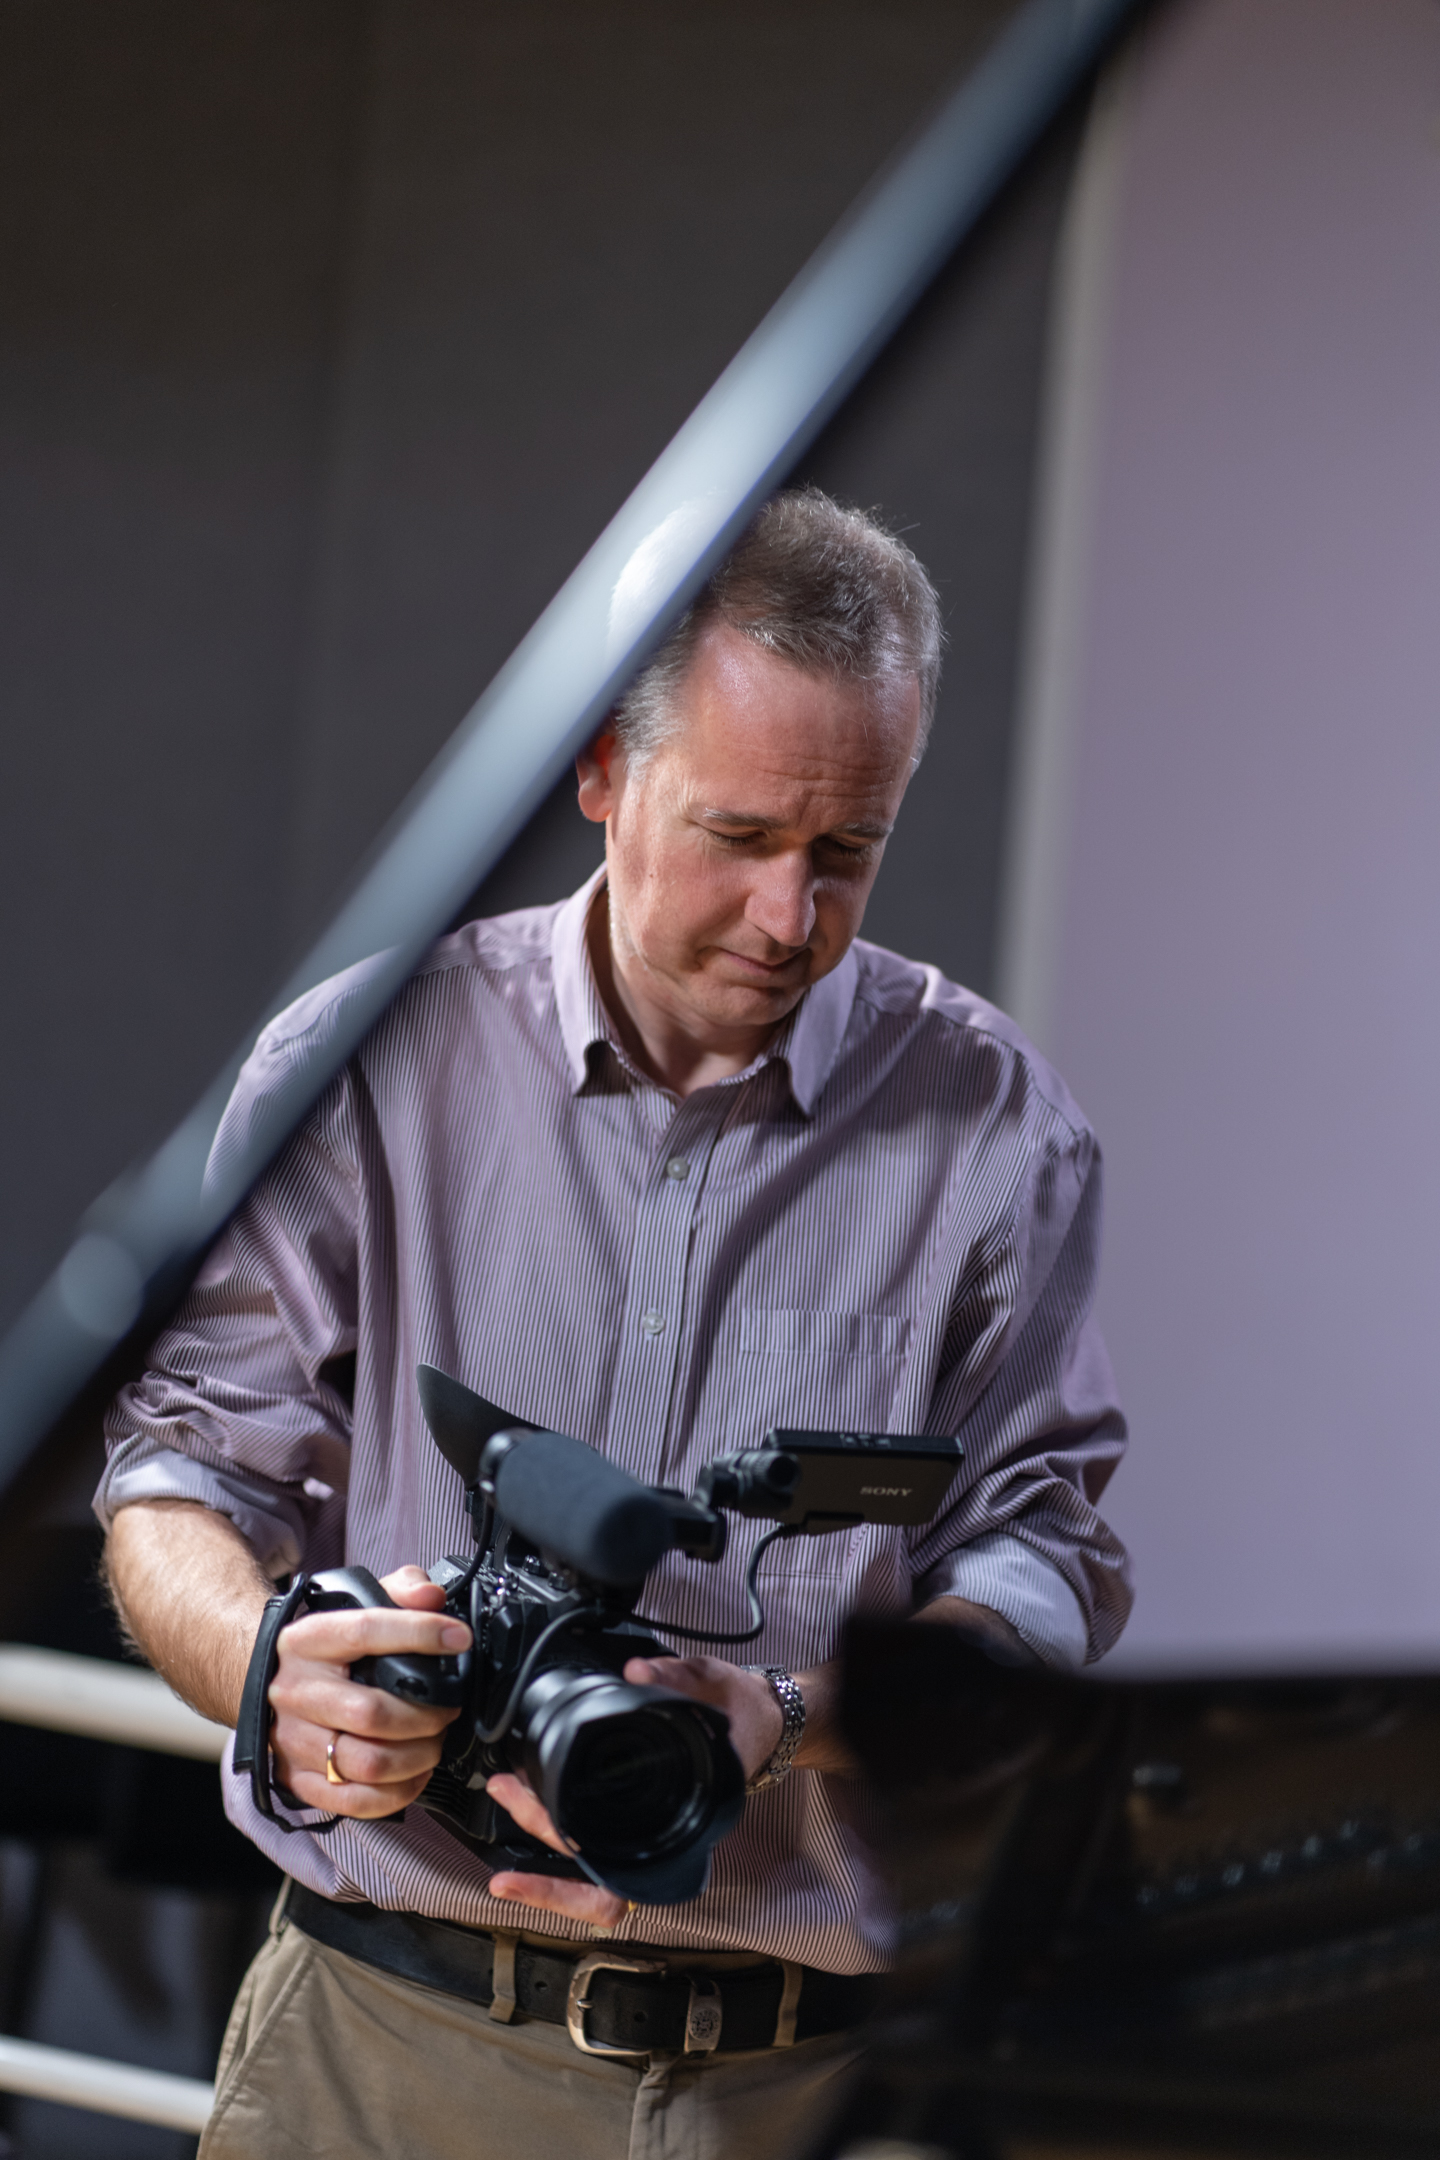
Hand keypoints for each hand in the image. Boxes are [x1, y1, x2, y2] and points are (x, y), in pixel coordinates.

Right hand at [269, 1565, 468, 1819]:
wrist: (260, 1679)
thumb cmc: (324, 1645)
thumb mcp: (356, 1602)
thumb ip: (400, 1590)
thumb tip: (431, 1597)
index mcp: (309, 1640)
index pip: (366, 1632)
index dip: (419, 1633)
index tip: (457, 1638)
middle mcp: (296, 1691)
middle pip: (371, 1714)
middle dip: (426, 1716)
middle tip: (448, 1709)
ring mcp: (294, 1740)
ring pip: (367, 1763)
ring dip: (417, 1757)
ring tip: (434, 1741)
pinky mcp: (297, 1778)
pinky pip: (354, 1800)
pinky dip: (397, 1792)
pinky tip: (415, 1773)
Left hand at [483, 1656, 781, 1926]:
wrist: (765, 1719)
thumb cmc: (743, 1713)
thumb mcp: (714, 1685)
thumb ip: (677, 1678)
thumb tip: (638, 1672)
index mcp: (684, 1825)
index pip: (615, 1883)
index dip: (559, 1888)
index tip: (511, 1880)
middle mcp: (665, 1842)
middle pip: (591, 1886)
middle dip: (538, 1869)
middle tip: (505, 1806)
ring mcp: (653, 1836)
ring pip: (592, 1879)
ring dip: (547, 1854)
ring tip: (510, 1800)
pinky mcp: (642, 1818)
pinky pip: (599, 1848)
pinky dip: (565, 1836)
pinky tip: (537, 1804)